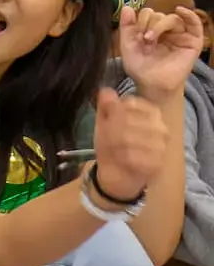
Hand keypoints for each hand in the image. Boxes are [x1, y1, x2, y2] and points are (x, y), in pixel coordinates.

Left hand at [92, 86, 167, 202]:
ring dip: (113, 145)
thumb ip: (105, 107)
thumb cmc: (113, 145)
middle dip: (110, 130)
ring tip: (112, 150)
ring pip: (129, 138)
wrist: (118, 175)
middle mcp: (160, 127)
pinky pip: (133, 157)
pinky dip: (121, 158)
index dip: (113, 112)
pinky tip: (120, 160)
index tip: (107, 121)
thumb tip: (105, 91)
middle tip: (105, 139)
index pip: (130, 103)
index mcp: (150, 112)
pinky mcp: (158, 163)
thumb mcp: (105, 123)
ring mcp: (161, 146)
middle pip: (127, 120)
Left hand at [119, 5, 207, 101]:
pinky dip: (189, 14)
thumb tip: (126, 7)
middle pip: (159, 15)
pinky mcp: (193, 41)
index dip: (140, 20)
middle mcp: (166, 31)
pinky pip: (195, 23)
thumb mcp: (128, 45)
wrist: (152, 84)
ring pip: (172, 18)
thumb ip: (127, 27)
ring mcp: (180, 35)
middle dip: (149, 25)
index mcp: (150, 30)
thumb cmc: (140, 68)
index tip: (136, 34)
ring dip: (160, 25)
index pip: (147, 14)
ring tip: (151, 38)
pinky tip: (180, 10)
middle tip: (144, 40)